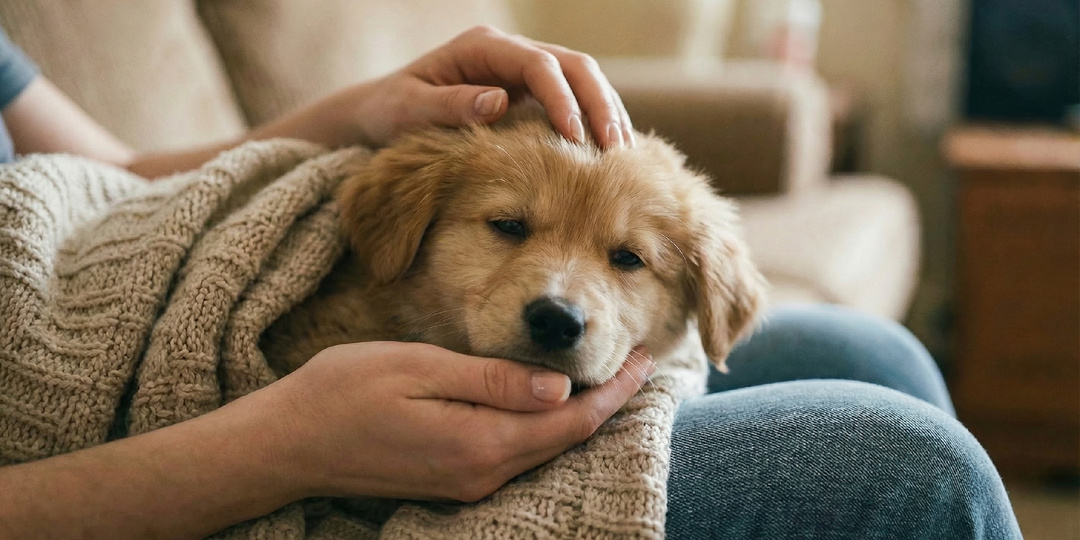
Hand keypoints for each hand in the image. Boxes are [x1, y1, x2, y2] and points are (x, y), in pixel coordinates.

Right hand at [264, 341, 654, 501]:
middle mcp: (481, 475)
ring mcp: (466, 484)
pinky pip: (518, 454)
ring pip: (544, 450)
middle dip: (607, 402)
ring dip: (580, 416)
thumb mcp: (418, 370)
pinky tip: (551, 402)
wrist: (285, 446)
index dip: (614, 391)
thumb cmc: (343, 394)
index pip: (571, 423)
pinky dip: (547, 428)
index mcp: (480, 445)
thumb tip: (560, 389)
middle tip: (638, 359)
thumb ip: (491, 382)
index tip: (644, 356)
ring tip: (608, 376)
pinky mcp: (452, 481)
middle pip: (566, 442)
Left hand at [344, 25, 634, 148]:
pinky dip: (594, 123)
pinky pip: (573, 100)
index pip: (539, 66)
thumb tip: (499, 102)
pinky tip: (610, 154)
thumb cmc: (391, 112)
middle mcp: (509, 52)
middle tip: (617, 149)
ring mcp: (523, 71)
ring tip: (625, 156)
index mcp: (482, 47)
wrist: (383, 113)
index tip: (578, 140)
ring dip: (606, 113)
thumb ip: (451, 105)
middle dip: (600, 104)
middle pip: (573, 66)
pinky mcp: (530, 93)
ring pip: (582, 81)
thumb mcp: (409, 110)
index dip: (563, 100)